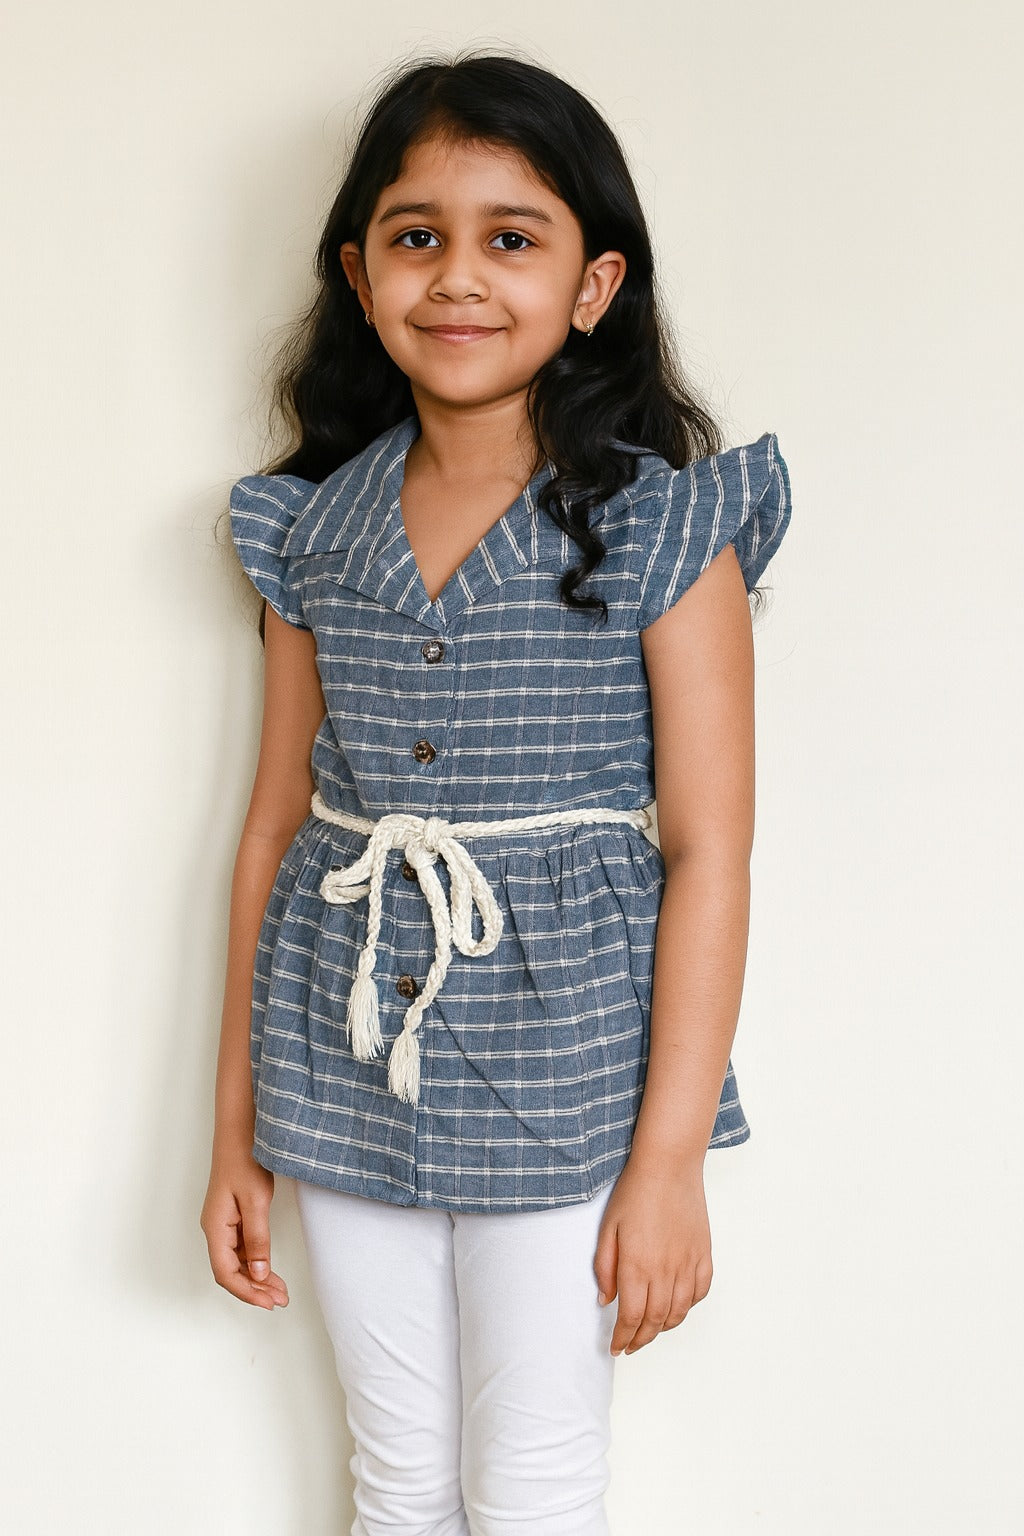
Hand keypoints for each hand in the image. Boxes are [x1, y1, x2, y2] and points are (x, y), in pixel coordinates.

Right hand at [200, 1143, 289, 1309]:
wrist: (240, 1133)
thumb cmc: (245, 1161)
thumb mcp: (256, 1201)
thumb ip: (257, 1239)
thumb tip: (258, 1274)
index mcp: (215, 1228)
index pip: (225, 1273)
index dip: (246, 1292)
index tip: (268, 1302)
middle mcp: (216, 1229)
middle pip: (230, 1271)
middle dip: (254, 1289)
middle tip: (280, 1300)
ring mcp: (224, 1224)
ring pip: (237, 1262)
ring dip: (257, 1278)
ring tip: (280, 1290)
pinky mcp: (233, 1217)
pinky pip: (242, 1248)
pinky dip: (257, 1261)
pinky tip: (270, 1269)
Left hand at [593, 1154, 711, 1355]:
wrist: (669, 1165)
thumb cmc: (634, 1192)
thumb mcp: (608, 1228)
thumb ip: (605, 1267)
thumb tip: (606, 1300)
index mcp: (637, 1265)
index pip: (631, 1317)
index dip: (623, 1338)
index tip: (616, 1347)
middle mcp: (665, 1270)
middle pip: (655, 1320)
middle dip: (640, 1339)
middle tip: (630, 1345)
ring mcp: (688, 1263)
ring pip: (679, 1311)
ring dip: (664, 1328)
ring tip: (651, 1331)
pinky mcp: (704, 1253)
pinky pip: (700, 1291)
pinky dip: (688, 1306)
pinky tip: (677, 1307)